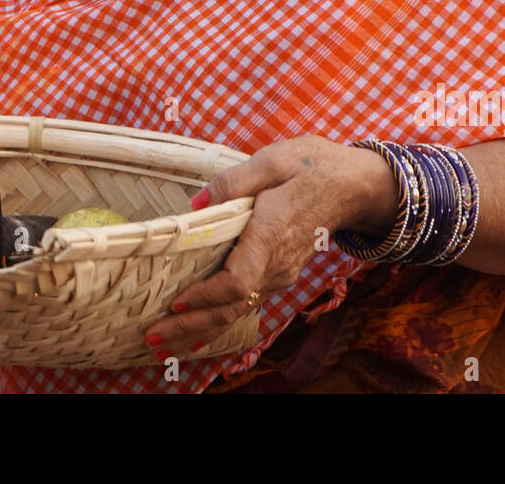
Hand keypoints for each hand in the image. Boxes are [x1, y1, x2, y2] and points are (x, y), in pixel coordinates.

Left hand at [142, 136, 393, 357]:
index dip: (207, 296)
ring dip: (200, 329)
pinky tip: (195, 331)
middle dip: (191, 327)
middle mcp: (275, 264)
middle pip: (231, 307)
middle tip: (152, 340)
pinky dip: (217, 320)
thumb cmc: (311, 168)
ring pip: (236, 310)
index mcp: (270, 235)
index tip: (177, 302)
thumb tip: (196, 205)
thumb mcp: (272, 160)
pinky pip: (245, 302)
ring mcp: (279, 273)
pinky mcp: (278, 272)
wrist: (352, 186)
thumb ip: (233, 182)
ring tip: (164, 344)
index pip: (237, 282)